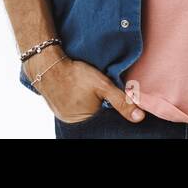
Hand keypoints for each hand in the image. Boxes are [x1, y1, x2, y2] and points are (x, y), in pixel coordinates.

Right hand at [28, 53, 144, 123]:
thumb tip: (140, 117)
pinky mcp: (57, 108)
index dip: (110, 111)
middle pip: (94, 118)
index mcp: (85, 120)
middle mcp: (73, 122)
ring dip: (88, 105)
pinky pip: (73, 109)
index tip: (109, 99)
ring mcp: (63, 116)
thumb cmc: (75, 74)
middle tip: (98, 94)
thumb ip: (121, 101)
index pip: (104, 121)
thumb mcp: (102, 85)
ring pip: (83, 114)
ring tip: (87, 92)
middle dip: (99, 109)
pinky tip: (78, 93)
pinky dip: (77, 103)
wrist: (47, 64)